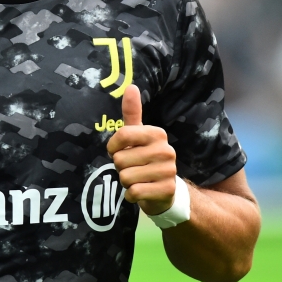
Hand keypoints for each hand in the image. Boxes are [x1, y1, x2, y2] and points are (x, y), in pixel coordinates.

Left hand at [106, 84, 178, 215]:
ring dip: (125, 182)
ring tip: (137, 179)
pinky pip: (134, 192)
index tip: (116, 151)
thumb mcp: (138, 135)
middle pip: (120, 159)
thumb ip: (133, 113)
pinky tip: (141, 191)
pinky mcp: (166, 190)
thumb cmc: (144, 158)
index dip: (112, 147)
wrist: (164, 190)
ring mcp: (168, 171)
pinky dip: (131, 195)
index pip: (122, 135)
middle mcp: (166, 150)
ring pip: (125, 177)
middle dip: (120, 167)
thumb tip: (131, 86)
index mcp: (157, 134)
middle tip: (132, 168)